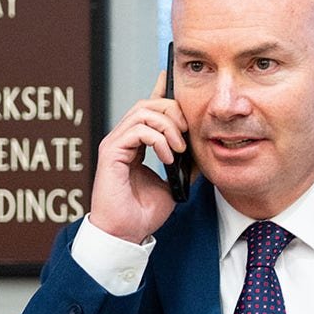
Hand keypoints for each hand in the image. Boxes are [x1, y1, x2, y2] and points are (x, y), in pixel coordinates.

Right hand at [89, 71, 188, 243]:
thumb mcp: (173, 184)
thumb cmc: (142, 213)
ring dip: (168, 127)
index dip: (161, 91)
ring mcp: (115, 144)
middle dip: (173, 112)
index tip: (174, 79)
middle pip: (148, 103)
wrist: (126, 234)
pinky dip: (158, 139)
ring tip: (178, 150)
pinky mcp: (111, 152)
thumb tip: (202, 148)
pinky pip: (137, 129)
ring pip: (143, 111)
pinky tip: (167, 158)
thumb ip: (184, 164)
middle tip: (186, 135)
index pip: (149, 108)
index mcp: (135, 144)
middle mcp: (123, 139)